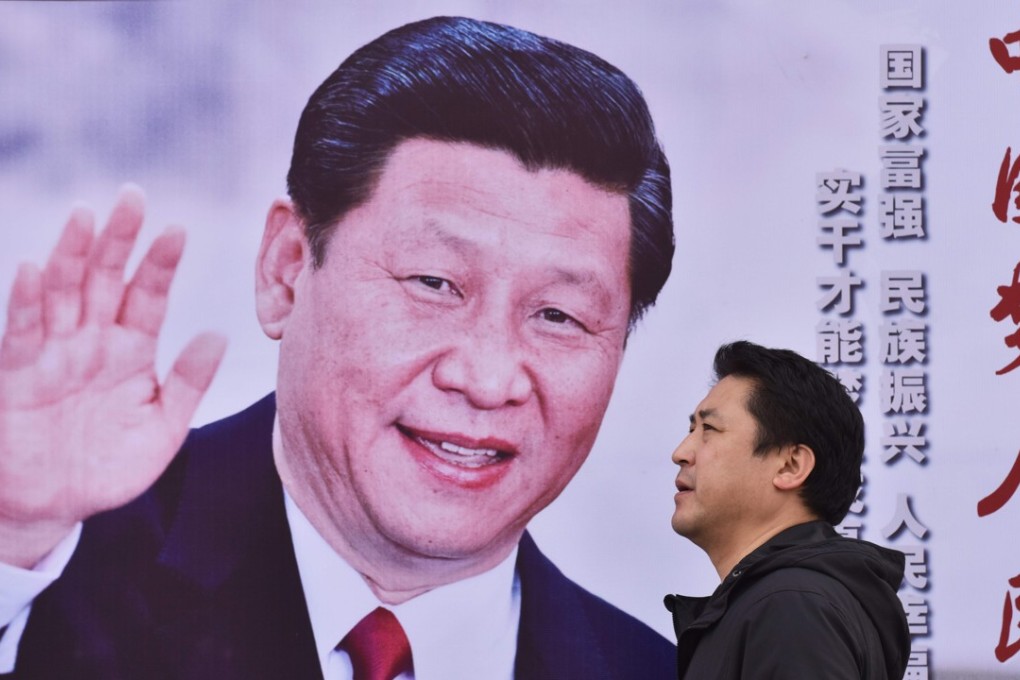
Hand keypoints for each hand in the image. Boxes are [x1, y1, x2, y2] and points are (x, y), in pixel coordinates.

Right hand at [0, 185, 225, 567]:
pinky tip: (34, 269)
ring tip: (85, 216)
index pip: (149, 296)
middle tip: (132, 197)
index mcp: (131, 349)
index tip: (177, 229)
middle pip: (105, 279)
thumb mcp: (162, 428)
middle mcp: (93, 341)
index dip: (160, 263)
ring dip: (72, 254)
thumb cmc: (109, 465)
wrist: (54, 505)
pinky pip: (22, 333)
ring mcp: (54, 354)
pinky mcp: (19, 375)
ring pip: (63, 293)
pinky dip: (27, 302)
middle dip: (118, 238)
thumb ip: (187, 382)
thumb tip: (219, 334)